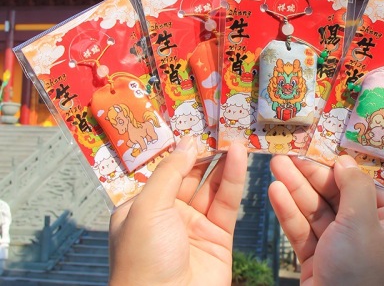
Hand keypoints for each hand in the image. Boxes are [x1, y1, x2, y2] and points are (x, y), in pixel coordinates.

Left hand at [109, 137, 247, 285]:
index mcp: (141, 208)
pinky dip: (233, 178)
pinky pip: (226, 202)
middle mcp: (167, 215)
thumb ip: (169, 172)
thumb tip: (187, 143)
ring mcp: (193, 226)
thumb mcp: (147, 208)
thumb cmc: (144, 260)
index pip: (163, 171)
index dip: (179, 149)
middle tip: (220, 127)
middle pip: (189, 175)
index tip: (195, 126)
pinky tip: (239, 156)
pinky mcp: (218, 237)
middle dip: (204, 152)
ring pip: (210, 186)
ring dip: (222, 161)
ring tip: (234, 136)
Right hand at [269, 154, 383, 285]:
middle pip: (339, 195)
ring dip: (296, 188)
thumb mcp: (363, 224)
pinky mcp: (320, 261)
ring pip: (317, 210)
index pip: (371, 187)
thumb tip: (346, 162)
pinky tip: (275, 192)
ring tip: (275, 164)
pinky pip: (305, 230)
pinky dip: (290, 212)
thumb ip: (354, 187)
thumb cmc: (361, 274)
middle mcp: (370, 236)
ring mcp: (343, 249)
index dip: (347, 168)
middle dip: (312, 174)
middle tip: (290, 153)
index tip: (325, 150)